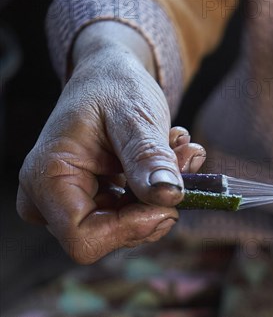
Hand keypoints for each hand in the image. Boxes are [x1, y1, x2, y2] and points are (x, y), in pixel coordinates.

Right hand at [17, 23, 205, 262]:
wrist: (110, 77)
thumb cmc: (114, 88)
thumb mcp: (134, 115)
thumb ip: (147, 156)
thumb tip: (169, 196)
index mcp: (46, 178)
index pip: (84, 239)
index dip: (131, 228)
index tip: (169, 199)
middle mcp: (48, 201)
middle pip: (110, 238)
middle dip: (155, 202)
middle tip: (183, 155)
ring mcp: (71, 207)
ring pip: (129, 229)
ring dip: (164, 193)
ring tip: (177, 147)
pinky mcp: (95, 207)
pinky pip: (135, 218)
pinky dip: (160, 191)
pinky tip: (169, 156)